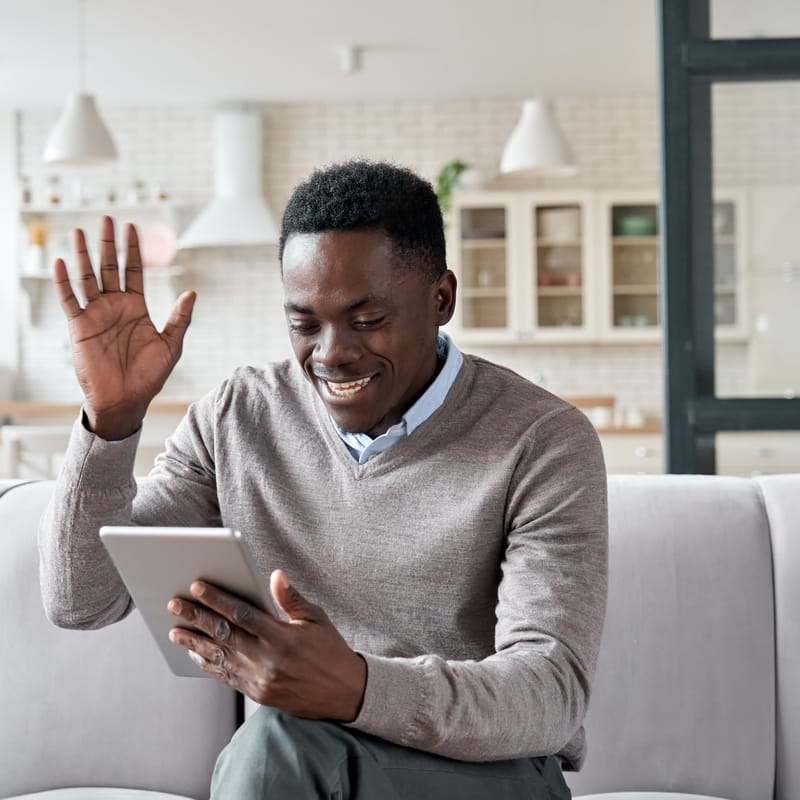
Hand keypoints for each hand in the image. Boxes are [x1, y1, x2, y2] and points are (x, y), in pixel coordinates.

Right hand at [54, 216, 195, 439]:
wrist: (126, 399)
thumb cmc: (149, 376)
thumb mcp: (171, 345)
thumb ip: (180, 318)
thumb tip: (192, 293)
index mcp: (136, 308)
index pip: (133, 271)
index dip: (132, 250)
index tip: (132, 228)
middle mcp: (114, 306)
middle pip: (108, 267)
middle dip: (107, 244)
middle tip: (106, 219)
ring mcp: (95, 314)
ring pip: (86, 278)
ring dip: (82, 255)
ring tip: (79, 231)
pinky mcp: (79, 326)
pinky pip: (69, 300)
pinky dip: (63, 281)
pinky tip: (61, 261)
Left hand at [167, 570, 366, 721]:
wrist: (343, 693)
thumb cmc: (330, 649)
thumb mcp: (317, 619)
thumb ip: (292, 599)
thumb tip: (275, 575)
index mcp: (282, 637)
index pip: (242, 614)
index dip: (217, 599)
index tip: (197, 586)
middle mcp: (267, 659)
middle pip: (223, 634)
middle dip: (196, 617)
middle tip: (174, 604)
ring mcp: (259, 679)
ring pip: (219, 657)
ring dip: (194, 643)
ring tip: (174, 630)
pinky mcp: (257, 693)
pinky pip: (226, 677)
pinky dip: (208, 664)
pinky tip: (194, 654)